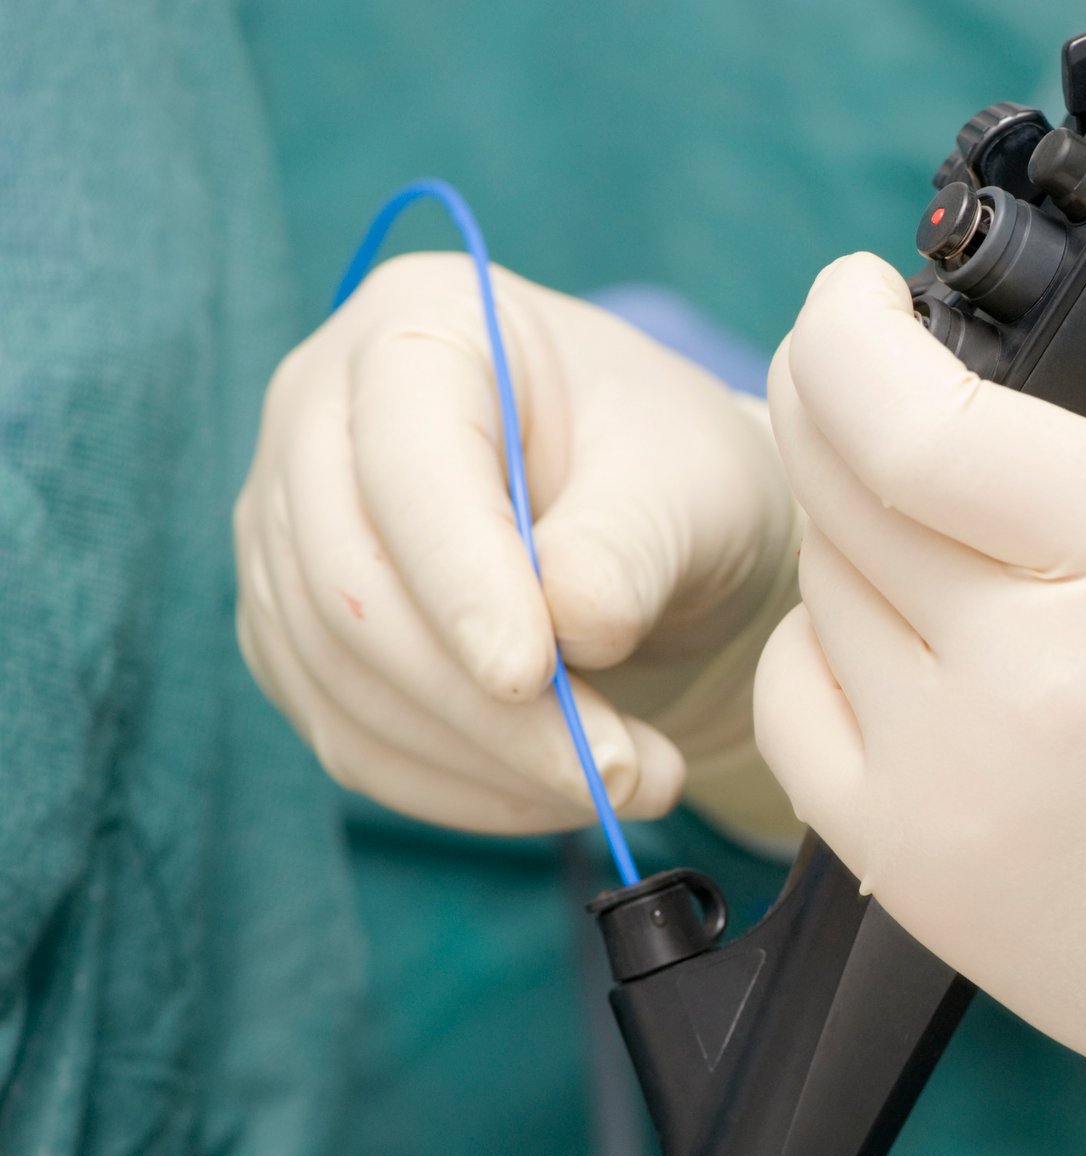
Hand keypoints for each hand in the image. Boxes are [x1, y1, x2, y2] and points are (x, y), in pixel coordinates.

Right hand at [236, 253, 798, 837]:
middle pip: (348, 584)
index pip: (403, 462)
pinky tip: (552, 794)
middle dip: (483, 703)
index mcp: (421, 326)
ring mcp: (289, 529)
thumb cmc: (674, 471)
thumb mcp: (692, 484)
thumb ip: (629, 545)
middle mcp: (320, 415)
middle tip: (616, 770)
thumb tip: (570, 629)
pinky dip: (454, 786)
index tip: (536, 678)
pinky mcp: (295, 634)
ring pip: (340, 676)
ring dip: (483, 760)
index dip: (460, 579)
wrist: (657, 527)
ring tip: (624, 781)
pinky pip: (348, 734)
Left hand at [753, 157, 1085, 1153]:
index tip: (862, 291)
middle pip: (836, 485)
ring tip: (910, 513)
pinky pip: (795, 716)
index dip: (847, 325)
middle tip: (871, 376)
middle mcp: (1032, 673)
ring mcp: (959, 786)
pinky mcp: (922, 878)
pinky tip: (885, 635)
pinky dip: (817, 650)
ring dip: (839, 524)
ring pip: (815, 591)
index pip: (910, 412)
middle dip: (827, 397)